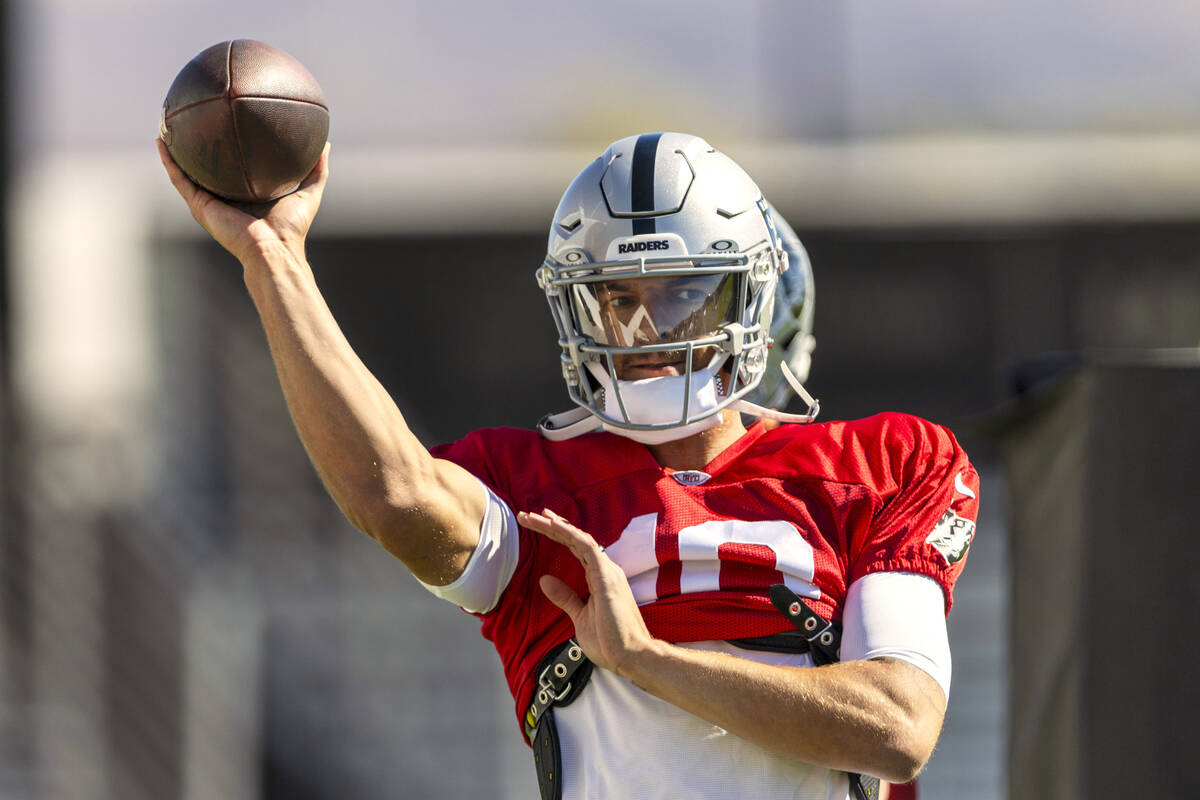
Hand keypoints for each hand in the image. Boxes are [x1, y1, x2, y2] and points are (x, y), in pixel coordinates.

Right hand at [155, 137, 329, 263]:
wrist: (273, 250)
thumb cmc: (291, 229)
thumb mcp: (308, 192)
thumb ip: (317, 169)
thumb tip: (325, 144)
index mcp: (246, 195)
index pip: (234, 169)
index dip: (229, 150)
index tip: (226, 126)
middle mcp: (225, 199)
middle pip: (207, 169)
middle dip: (199, 147)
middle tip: (192, 120)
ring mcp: (209, 203)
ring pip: (186, 172)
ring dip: (175, 151)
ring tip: (167, 126)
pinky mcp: (199, 207)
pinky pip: (180, 180)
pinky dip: (169, 162)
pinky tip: (161, 142)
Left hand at [518, 509, 657, 677]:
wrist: (630, 656)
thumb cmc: (610, 641)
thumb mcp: (579, 616)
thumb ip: (564, 596)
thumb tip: (545, 580)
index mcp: (600, 577)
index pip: (575, 549)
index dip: (557, 534)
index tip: (538, 523)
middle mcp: (605, 569)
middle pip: (574, 540)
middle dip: (550, 525)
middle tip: (527, 515)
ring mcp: (607, 571)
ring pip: (578, 539)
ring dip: (555, 526)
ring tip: (533, 516)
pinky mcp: (607, 577)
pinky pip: (587, 547)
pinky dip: (570, 534)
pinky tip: (553, 525)